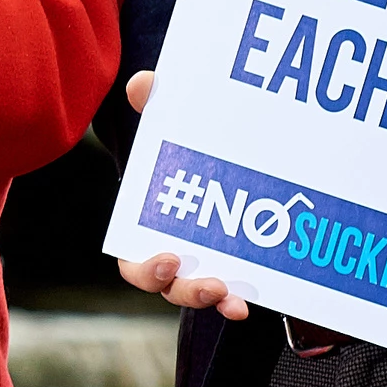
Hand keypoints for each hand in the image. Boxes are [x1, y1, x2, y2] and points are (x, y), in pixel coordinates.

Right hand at [105, 71, 253, 319]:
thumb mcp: (173, 125)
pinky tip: (252, 302)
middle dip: (187, 291)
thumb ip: (157, 105)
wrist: (237, 159)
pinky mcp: (243, 271)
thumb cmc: (190, 149)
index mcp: (151, 230)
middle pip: (172, 289)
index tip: (167, 258)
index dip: (145, 269)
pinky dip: (240, 301)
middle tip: (210, 283)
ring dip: (213, 300)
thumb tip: (143, 84)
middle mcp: (178, 258)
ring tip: (232, 297)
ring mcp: (210, 267)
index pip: (135, 264)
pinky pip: (237, 294)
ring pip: (205, 296)